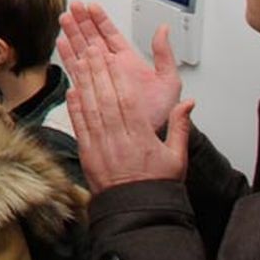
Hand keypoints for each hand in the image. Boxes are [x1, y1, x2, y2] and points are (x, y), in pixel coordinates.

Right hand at [60, 1, 181, 130]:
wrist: (149, 134)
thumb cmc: (160, 112)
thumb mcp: (169, 80)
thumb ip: (164, 54)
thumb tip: (163, 30)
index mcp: (128, 60)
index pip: (111, 34)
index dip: (100, 19)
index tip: (91, 6)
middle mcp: (111, 66)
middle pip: (92, 38)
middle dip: (82, 21)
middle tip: (73, 6)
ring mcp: (99, 76)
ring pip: (82, 50)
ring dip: (73, 34)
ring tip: (64, 18)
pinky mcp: (90, 89)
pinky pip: (76, 69)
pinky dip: (68, 56)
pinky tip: (61, 43)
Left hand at [64, 42, 194, 192]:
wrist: (137, 210)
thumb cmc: (157, 184)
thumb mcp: (177, 157)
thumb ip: (181, 127)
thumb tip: (188, 103)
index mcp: (141, 137)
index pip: (127, 101)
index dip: (117, 77)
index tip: (111, 58)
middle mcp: (119, 139)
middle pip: (106, 99)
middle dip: (97, 71)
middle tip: (90, 48)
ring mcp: (101, 146)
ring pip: (90, 108)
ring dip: (84, 83)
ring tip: (79, 61)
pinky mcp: (87, 153)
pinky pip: (79, 126)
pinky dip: (74, 107)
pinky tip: (71, 90)